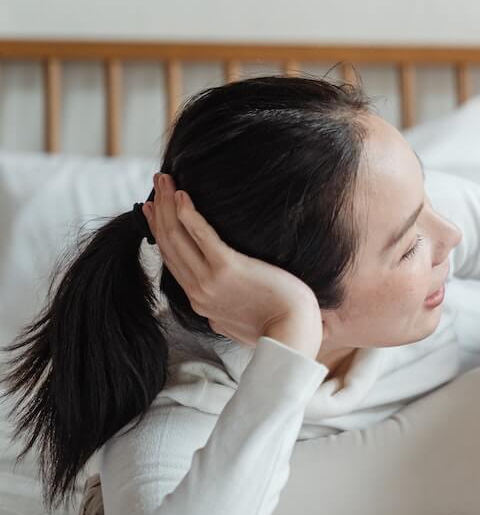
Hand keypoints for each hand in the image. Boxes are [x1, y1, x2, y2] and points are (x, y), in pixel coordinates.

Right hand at [144, 173, 324, 357]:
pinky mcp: (228, 269)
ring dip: (169, 204)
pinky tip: (184, 196)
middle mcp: (197, 291)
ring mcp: (209, 281)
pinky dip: (189, 215)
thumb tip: (216, 310)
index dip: (159, 231)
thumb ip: (220, 312)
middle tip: (158, 183)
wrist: (293, 335)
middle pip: (169, 243)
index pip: (171, 259)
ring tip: (165, 179)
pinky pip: (202, 236)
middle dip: (160, 210)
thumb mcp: (235, 323)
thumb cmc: (276, 327)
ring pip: (178, 236)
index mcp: (199, 301)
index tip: (153, 210)